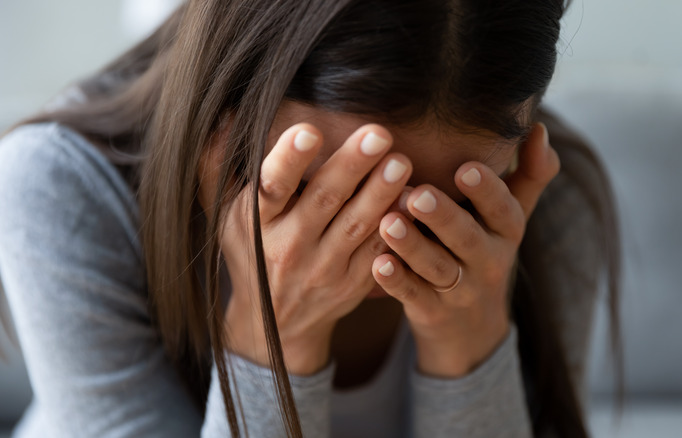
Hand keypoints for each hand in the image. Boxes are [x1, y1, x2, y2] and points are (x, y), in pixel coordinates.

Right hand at [215, 123, 411, 373]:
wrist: (274, 322)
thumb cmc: (251, 252)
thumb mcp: (225, 214)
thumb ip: (219, 165)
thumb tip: (224, 113)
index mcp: (256, 222)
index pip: (271, 188)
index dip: (289, 160)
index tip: (310, 130)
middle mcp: (289, 246)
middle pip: (323, 201)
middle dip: (351, 166)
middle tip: (378, 134)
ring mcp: (323, 268)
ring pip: (356, 226)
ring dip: (381, 193)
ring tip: (401, 162)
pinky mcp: (352, 282)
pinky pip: (378, 251)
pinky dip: (396, 227)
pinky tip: (413, 201)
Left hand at [372, 123, 558, 377]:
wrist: (472, 329)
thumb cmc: (485, 251)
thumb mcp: (510, 218)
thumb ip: (529, 173)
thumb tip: (538, 128)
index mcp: (507, 232)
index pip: (503, 210)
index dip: (487, 190)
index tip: (465, 167)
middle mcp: (488, 261)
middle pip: (467, 238)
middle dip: (443, 216)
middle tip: (417, 194)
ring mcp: (460, 290)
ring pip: (436, 268)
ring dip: (412, 246)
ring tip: (388, 222)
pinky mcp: (432, 312)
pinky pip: (414, 296)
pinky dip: (396, 282)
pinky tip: (377, 263)